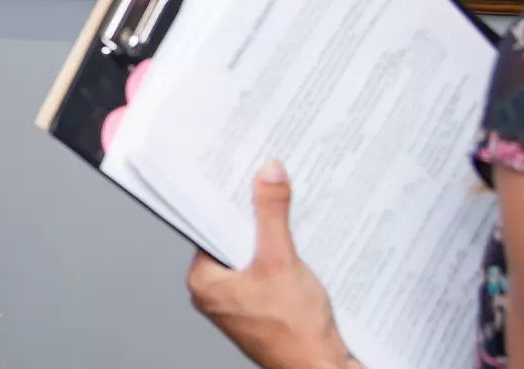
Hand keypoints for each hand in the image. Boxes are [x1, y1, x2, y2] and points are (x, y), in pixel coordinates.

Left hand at [186, 160, 356, 368]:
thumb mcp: (281, 260)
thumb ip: (272, 214)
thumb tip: (268, 175)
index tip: (242, 173)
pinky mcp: (261, 309)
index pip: (210, 226)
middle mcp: (215, 292)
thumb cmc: (293, 332)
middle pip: (233, 238)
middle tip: (269, 185)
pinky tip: (299, 244)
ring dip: (271, 235)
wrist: (319, 368)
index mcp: (204, 281)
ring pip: (253, 253)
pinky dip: (281, 255)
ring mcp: (238, 302)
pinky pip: (267, 270)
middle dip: (255, 215)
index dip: (228, 199)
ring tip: (288, 213)